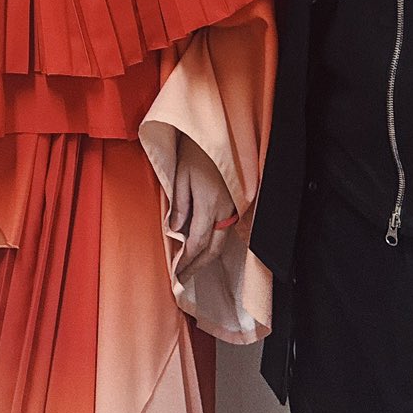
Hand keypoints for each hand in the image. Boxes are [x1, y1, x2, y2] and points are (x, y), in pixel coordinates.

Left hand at [167, 138, 234, 276]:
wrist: (219, 135)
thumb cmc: (196, 152)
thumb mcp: (180, 176)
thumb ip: (180, 206)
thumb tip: (176, 231)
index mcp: (209, 206)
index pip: (197, 244)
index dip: (187, 262)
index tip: (177, 274)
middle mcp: (225, 212)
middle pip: (213, 249)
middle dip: (198, 266)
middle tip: (184, 278)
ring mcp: (233, 209)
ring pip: (221, 242)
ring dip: (207, 256)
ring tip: (192, 266)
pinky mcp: (236, 204)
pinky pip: (226, 231)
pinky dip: (215, 243)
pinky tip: (205, 245)